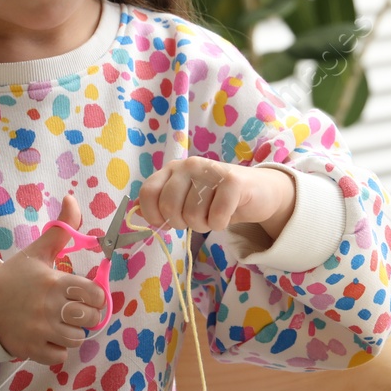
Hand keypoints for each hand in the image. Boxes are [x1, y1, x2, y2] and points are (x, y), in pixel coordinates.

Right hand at [0, 194, 108, 365]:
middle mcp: (49, 309)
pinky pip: (60, 356)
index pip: (95, 294)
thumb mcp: (37, 252)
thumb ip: (61, 229)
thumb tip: (72, 198)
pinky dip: (58, 350)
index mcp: (53, 283)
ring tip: (60, 323)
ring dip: (72, 333)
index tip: (85, 293)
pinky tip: (49, 337)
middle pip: (90, 319)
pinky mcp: (31, 350)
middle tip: (74, 309)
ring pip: (77, 339)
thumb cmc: (13, 277)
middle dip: (87, 315)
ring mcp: (40, 331)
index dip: (95, 295)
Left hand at [134, 160, 292, 234]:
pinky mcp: (233, 181)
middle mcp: (189, 165)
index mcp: (173, 169)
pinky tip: (226, 216)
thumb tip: (133, 212)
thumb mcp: (185, 199)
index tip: (165, 223)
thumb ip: (160, 203)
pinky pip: (216, 217)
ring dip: (204, 225)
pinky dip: (220, 225)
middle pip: (169, 207)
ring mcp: (211, 170)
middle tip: (196, 219)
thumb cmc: (216, 198)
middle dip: (182, 223)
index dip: (153, 215)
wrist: (257, 191)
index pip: (148, 192)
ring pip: (193, 215)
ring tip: (213, 215)